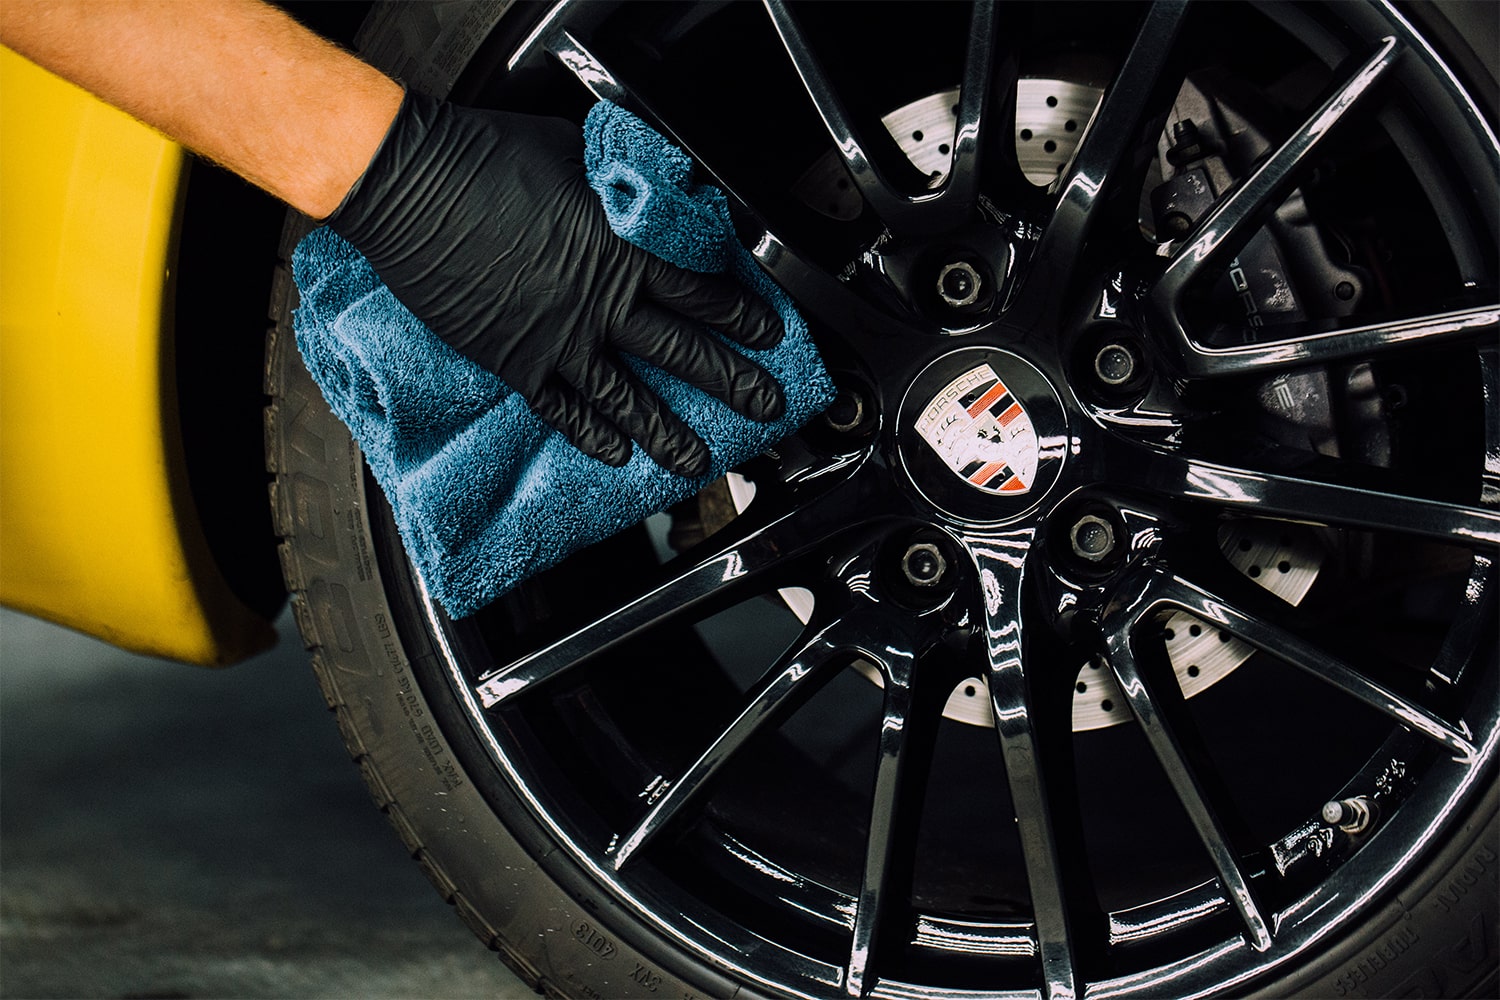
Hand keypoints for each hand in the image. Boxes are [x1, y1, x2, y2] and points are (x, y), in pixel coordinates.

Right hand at [326, 91, 785, 476]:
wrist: (413, 189)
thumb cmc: (486, 158)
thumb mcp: (574, 156)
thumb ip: (614, 190)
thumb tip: (638, 193)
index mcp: (622, 248)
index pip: (702, 291)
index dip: (741, 316)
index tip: (767, 334)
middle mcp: (601, 303)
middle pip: (684, 352)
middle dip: (733, 383)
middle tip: (765, 407)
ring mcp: (560, 340)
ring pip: (630, 398)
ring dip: (669, 433)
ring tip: (698, 461)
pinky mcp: (515, 362)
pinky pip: (563, 411)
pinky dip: (591, 436)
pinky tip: (614, 455)